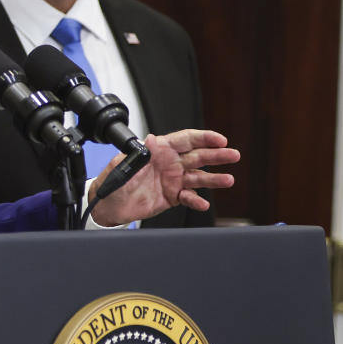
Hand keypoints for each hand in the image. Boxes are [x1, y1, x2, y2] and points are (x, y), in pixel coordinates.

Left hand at [90, 129, 239, 226]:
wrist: (108, 205)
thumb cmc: (114, 180)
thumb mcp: (124, 163)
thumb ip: (140, 153)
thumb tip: (150, 139)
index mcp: (159, 149)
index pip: (186, 139)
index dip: (204, 138)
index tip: (220, 139)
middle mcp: (170, 163)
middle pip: (198, 156)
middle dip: (217, 155)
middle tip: (233, 155)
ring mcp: (173, 180)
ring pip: (198, 177)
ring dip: (214, 179)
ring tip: (228, 180)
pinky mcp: (172, 197)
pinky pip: (189, 197)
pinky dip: (196, 200)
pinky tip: (202, 203)